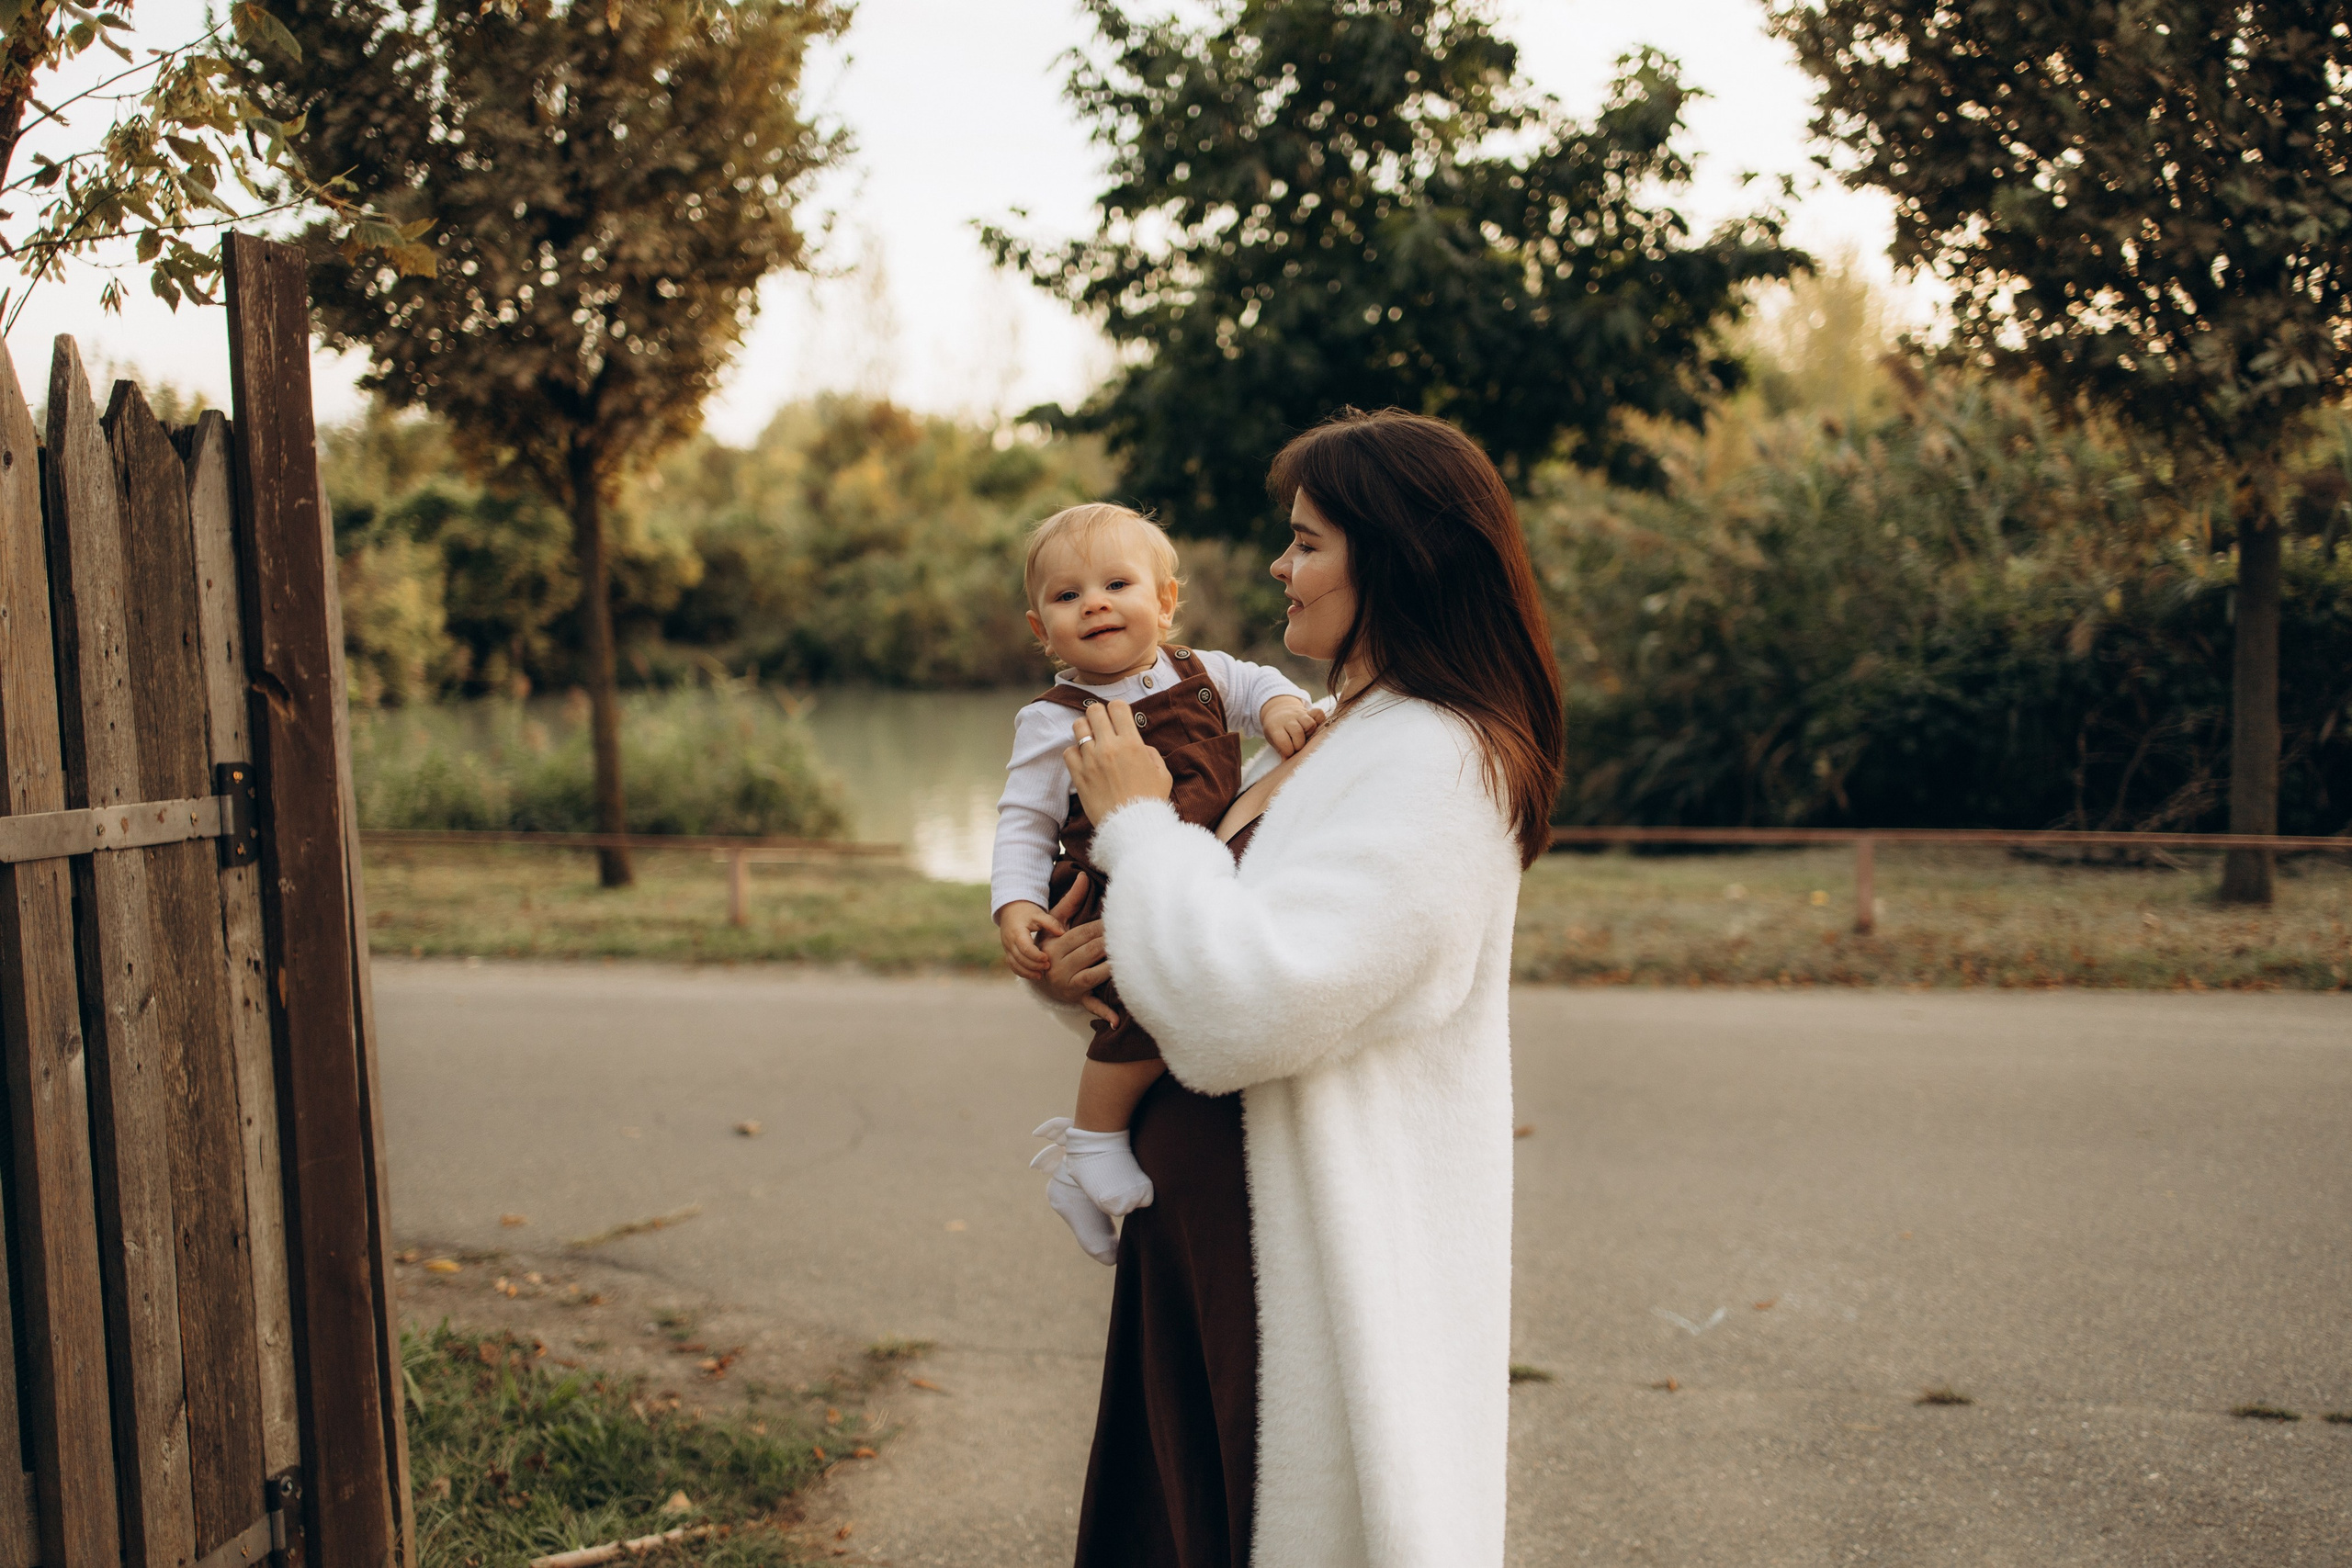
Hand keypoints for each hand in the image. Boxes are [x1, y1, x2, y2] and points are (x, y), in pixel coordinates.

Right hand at [996, 899, 1060, 979]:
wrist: (1011, 910)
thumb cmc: (1027, 912)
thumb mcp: (1039, 914)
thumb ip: (1051, 923)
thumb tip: (1063, 934)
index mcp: (1017, 931)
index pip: (1025, 947)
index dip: (1035, 955)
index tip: (1047, 958)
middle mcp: (1009, 942)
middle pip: (1020, 958)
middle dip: (1033, 965)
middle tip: (1048, 966)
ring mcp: (1007, 948)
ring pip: (1014, 965)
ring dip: (1027, 972)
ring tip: (1041, 975)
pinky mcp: (1008, 952)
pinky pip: (1013, 966)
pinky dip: (1022, 972)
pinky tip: (1034, 975)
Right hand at [1034, 872, 1119, 1025]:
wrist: (1037, 977)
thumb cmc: (1051, 944)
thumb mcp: (1054, 924)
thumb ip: (1070, 901)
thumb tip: (1084, 876)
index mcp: (1054, 945)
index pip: (1082, 934)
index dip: (1102, 927)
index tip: (1119, 919)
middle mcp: (1059, 965)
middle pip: (1089, 952)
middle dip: (1109, 944)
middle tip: (1131, 935)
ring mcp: (1068, 984)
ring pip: (1092, 975)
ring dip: (1111, 969)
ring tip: (1130, 959)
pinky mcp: (1076, 999)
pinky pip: (1091, 1006)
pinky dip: (1104, 1014)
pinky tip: (1118, 1020)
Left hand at [1063, 700, 1172, 826]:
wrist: (1132, 827)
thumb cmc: (1150, 801)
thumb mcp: (1162, 774)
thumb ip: (1151, 753)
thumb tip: (1139, 745)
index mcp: (1132, 743)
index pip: (1117, 707)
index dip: (1118, 710)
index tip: (1119, 719)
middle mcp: (1109, 747)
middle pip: (1094, 710)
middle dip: (1098, 715)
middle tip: (1103, 727)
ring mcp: (1091, 760)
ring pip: (1078, 727)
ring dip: (1085, 730)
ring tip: (1092, 741)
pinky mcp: (1079, 775)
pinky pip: (1068, 751)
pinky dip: (1075, 753)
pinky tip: (1084, 760)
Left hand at [1261, 695, 1322, 756]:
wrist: (1277, 710)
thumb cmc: (1276, 729)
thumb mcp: (1273, 739)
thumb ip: (1281, 751)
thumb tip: (1287, 762)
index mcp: (1275, 727)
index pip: (1283, 741)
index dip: (1288, 751)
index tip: (1288, 753)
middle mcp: (1287, 719)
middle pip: (1298, 733)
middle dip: (1299, 745)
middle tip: (1297, 746)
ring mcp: (1298, 714)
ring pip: (1310, 723)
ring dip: (1310, 733)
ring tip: (1305, 736)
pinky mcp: (1308, 711)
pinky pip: (1318, 714)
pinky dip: (1320, 720)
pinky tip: (1315, 728)